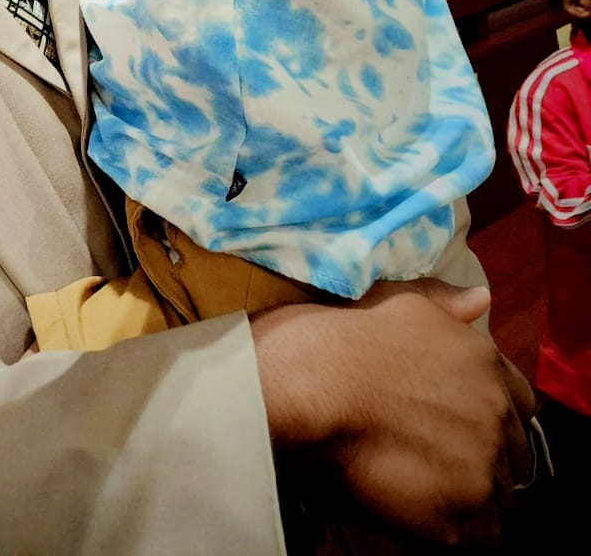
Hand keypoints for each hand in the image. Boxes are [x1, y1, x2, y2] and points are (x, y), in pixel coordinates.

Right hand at [251, 278, 534, 546]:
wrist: (310, 387)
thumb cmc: (341, 338)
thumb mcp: (395, 300)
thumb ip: (443, 303)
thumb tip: (482, 299)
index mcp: (484, 360)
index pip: (519, 402)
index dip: (490, 414)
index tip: (459, 422)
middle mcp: (495, 411)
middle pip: (513, 452)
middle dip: (484, 455)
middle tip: (437, 457)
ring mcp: (483, 465)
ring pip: (499, 495)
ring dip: (469, 493)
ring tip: (422, 486)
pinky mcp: (463, 514)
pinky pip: (482, 535)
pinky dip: (456, 529)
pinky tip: (419, 512)